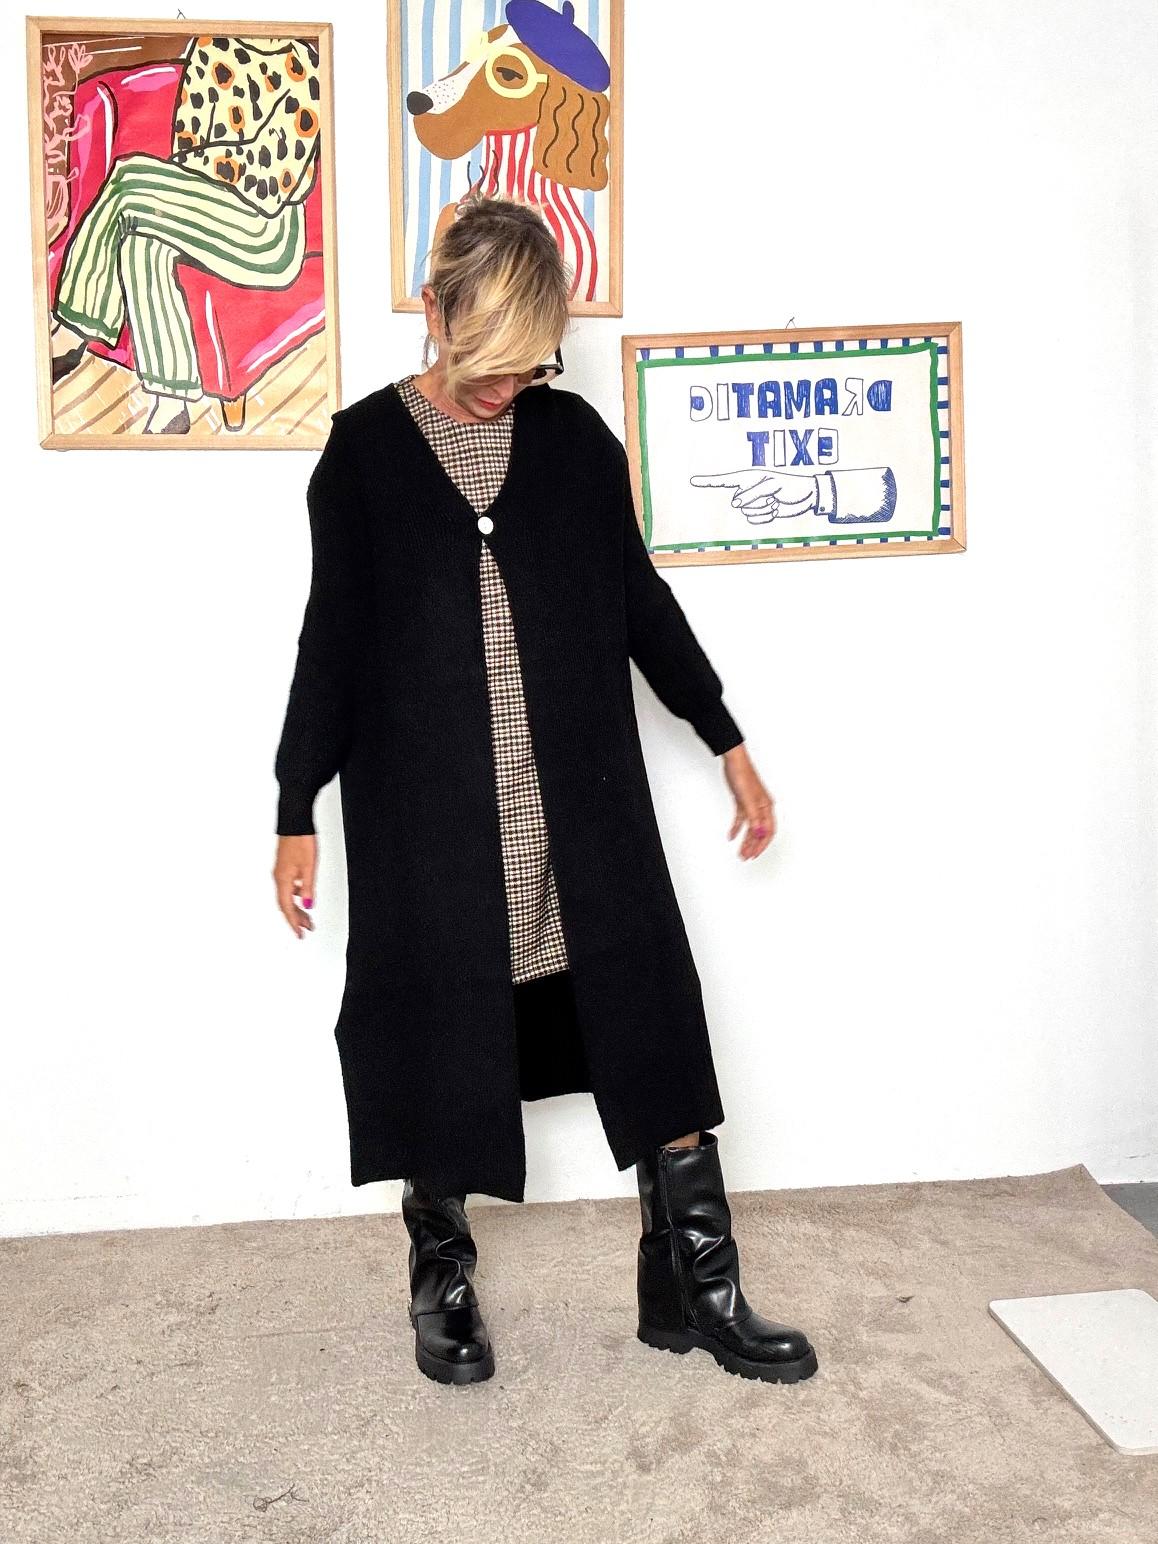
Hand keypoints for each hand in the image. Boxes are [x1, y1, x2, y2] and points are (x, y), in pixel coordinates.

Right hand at [273, 835, 316, 936]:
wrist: (294, 821)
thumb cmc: (301, 840)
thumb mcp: (309, 867)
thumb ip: (308, 888)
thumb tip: (309, 906)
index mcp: (283, 880)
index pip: (287, 907)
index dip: (293, 922)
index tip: (299, 934)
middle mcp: (279, 877)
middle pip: (286, 904)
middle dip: (296, 918)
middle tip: (306, 929)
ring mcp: (281, 871)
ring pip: (287, 895)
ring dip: (297, 907)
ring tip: (308, 916)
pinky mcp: (285, 865)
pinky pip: (289, 886)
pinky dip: (296, 895)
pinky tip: (304, 895)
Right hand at [690, 468, 815, 522]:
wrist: (808, 495)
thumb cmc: (793, 485)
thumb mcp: (773, 485)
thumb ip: (752, 493)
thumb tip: (735, 504)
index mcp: (748, 478)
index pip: (724, 480)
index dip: (708, 481)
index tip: (693, 480)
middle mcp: (748, 490)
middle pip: (740, 503)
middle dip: (757, 501)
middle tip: (773, 495)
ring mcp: (754, 503)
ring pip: (748, 514)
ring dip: (764, 510)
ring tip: (776, 501)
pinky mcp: (761, 514)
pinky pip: (755, 522)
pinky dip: (767, 518)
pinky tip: (776, 510)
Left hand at [722, 743, 775, 859]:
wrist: (733, 760)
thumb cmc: (743, 775)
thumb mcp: (747, 800)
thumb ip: (754, 819)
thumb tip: (759, 834)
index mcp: (766, 807)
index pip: (768, 831)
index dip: (762, 845)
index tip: (754, 855)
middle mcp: (761, 807)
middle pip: (759, 831)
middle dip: (753, 846)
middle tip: (745, 857)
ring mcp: (752, 804)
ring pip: (750, 827)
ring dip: (745, 840)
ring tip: (740, 851)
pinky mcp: (742, 801)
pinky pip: (741, 819)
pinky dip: (737, 828)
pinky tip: (731, 835)